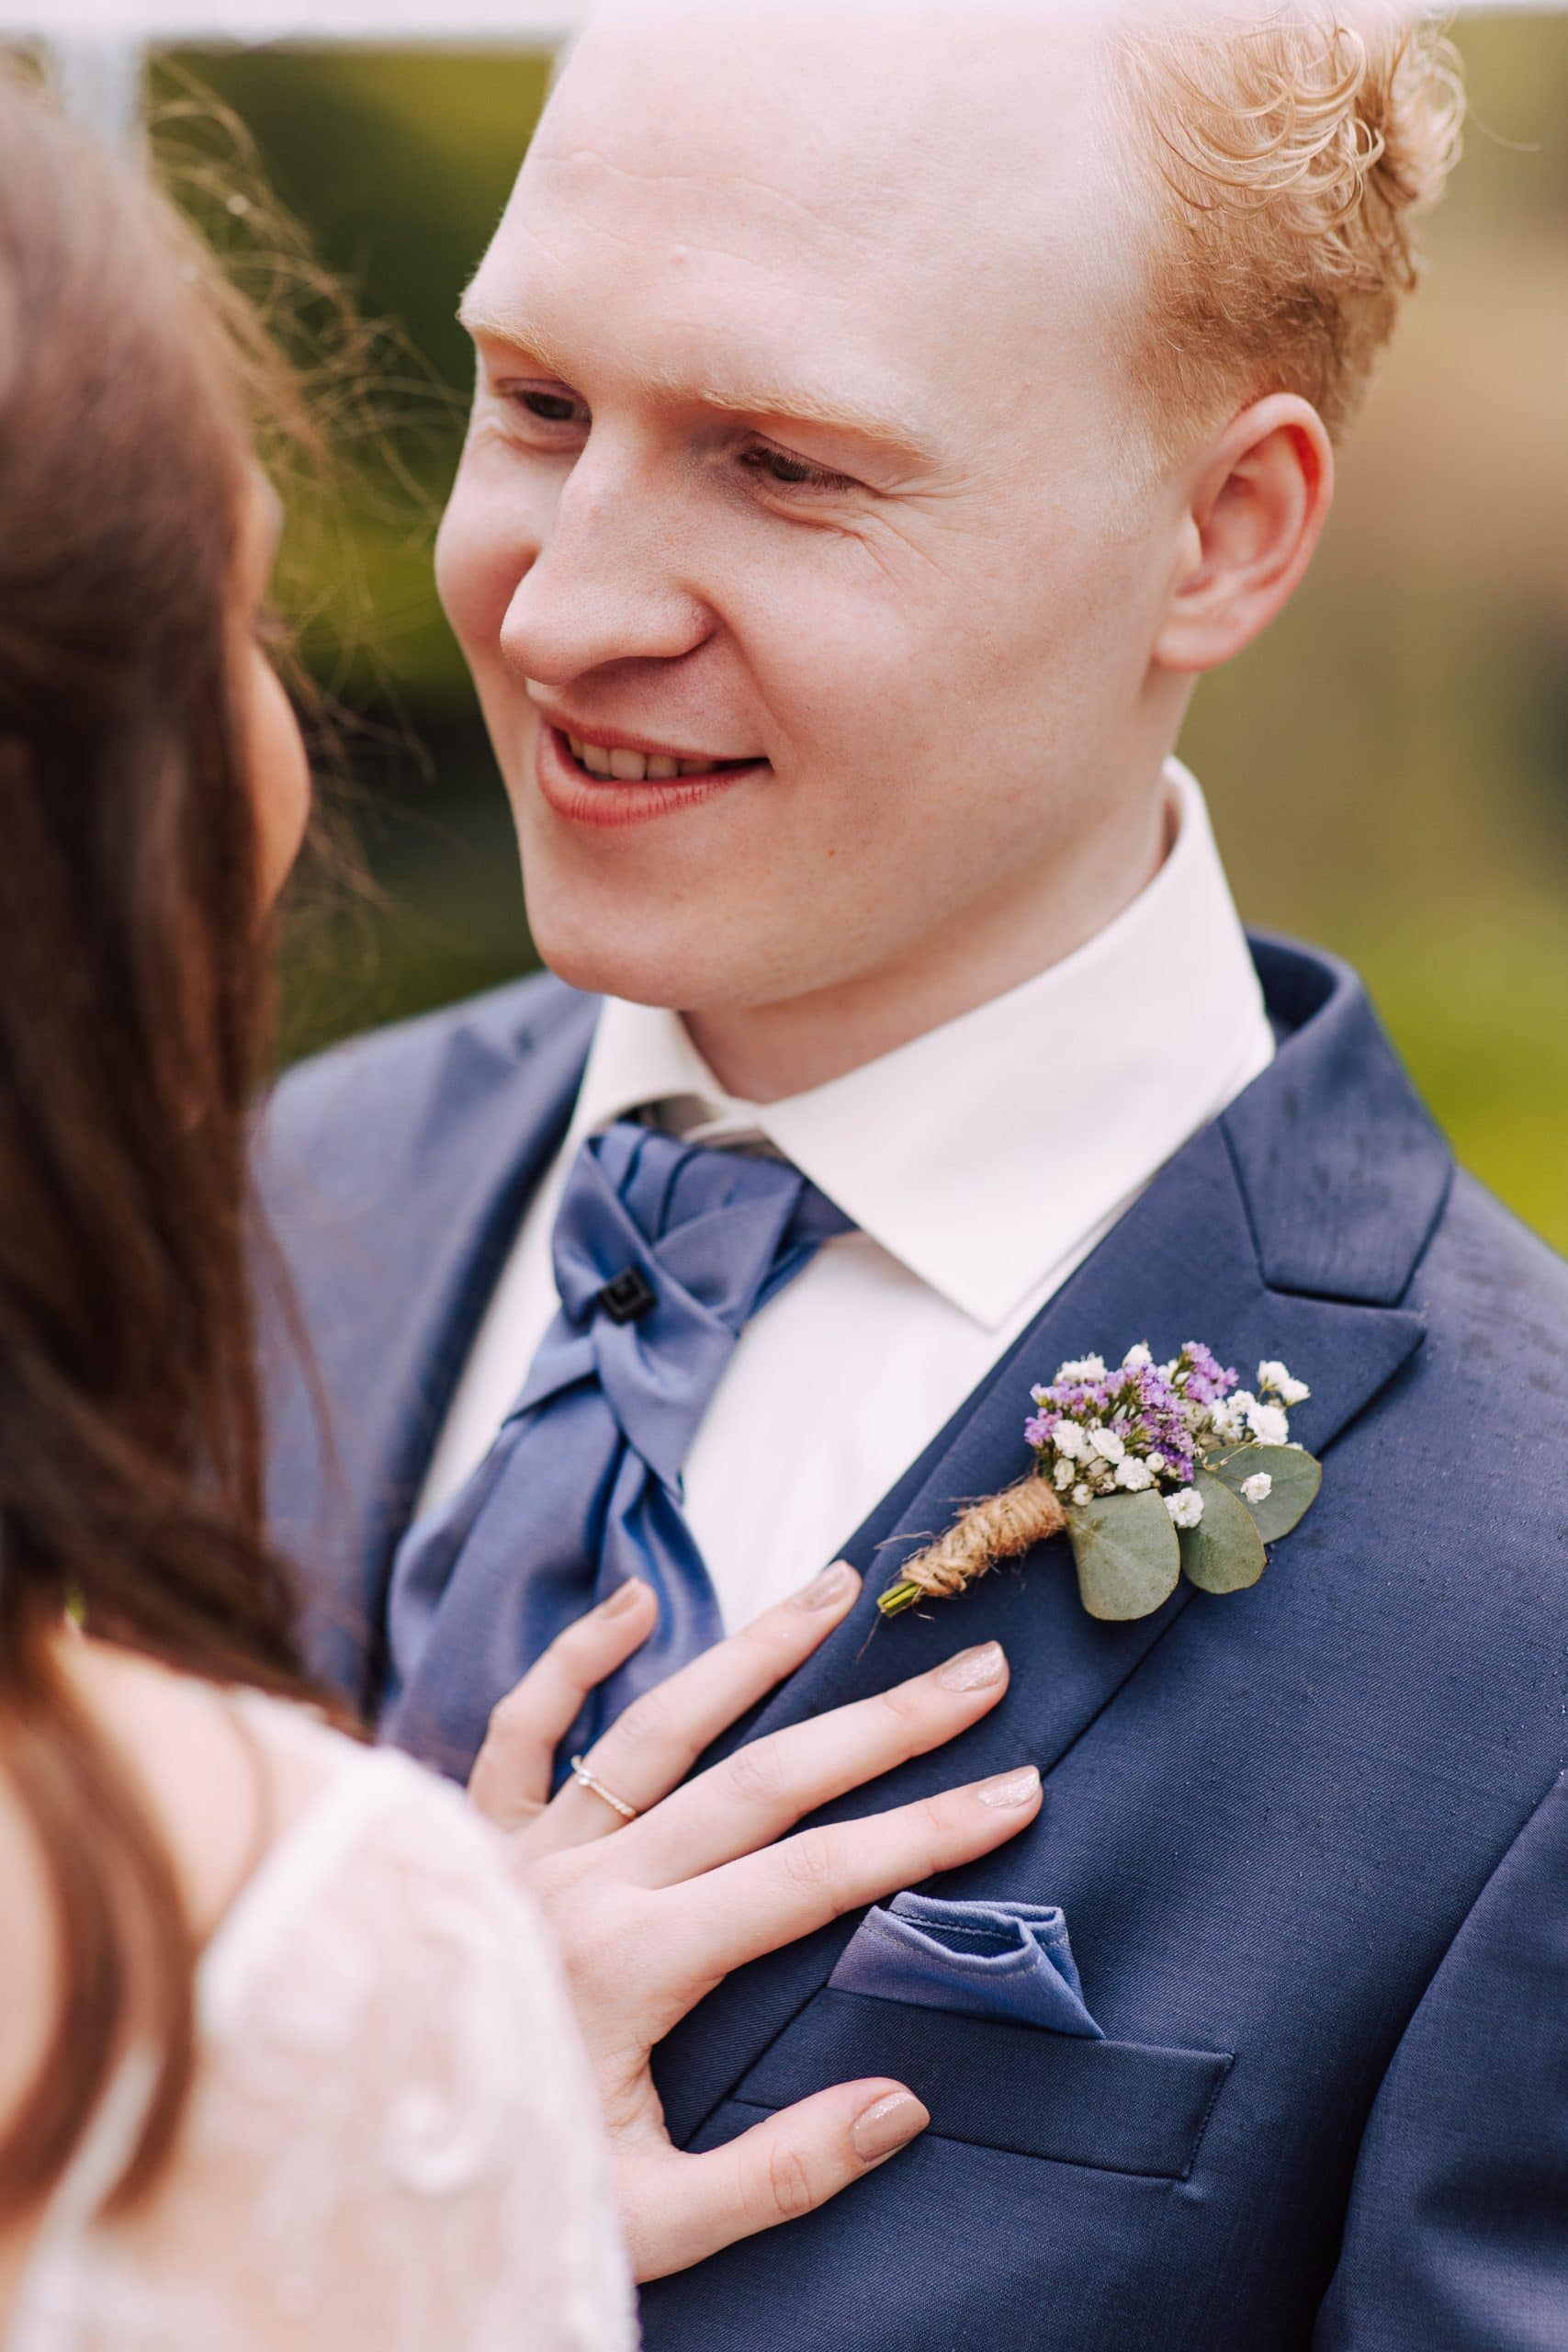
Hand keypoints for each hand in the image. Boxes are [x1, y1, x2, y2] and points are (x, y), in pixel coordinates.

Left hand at [469, 1566, 1040, 2280]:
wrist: (346, 2153)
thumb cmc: (502, 2185)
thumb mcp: (649, 2221)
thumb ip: (779, 2172)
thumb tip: (905, 2105)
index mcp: (633, 1965)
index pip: (815, 1879)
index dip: (925, 1833)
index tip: (1014, 1791)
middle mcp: (584, 1881)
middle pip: (762, 1779)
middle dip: (882, 1725)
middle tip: (975, 1673)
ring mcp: (528, 1846)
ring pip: (659, 1724)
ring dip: (756, 1651)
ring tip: (839, 1590)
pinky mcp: (477, 1836)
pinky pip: (521, 1728)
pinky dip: (573, 1658)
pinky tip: (635, 1599)